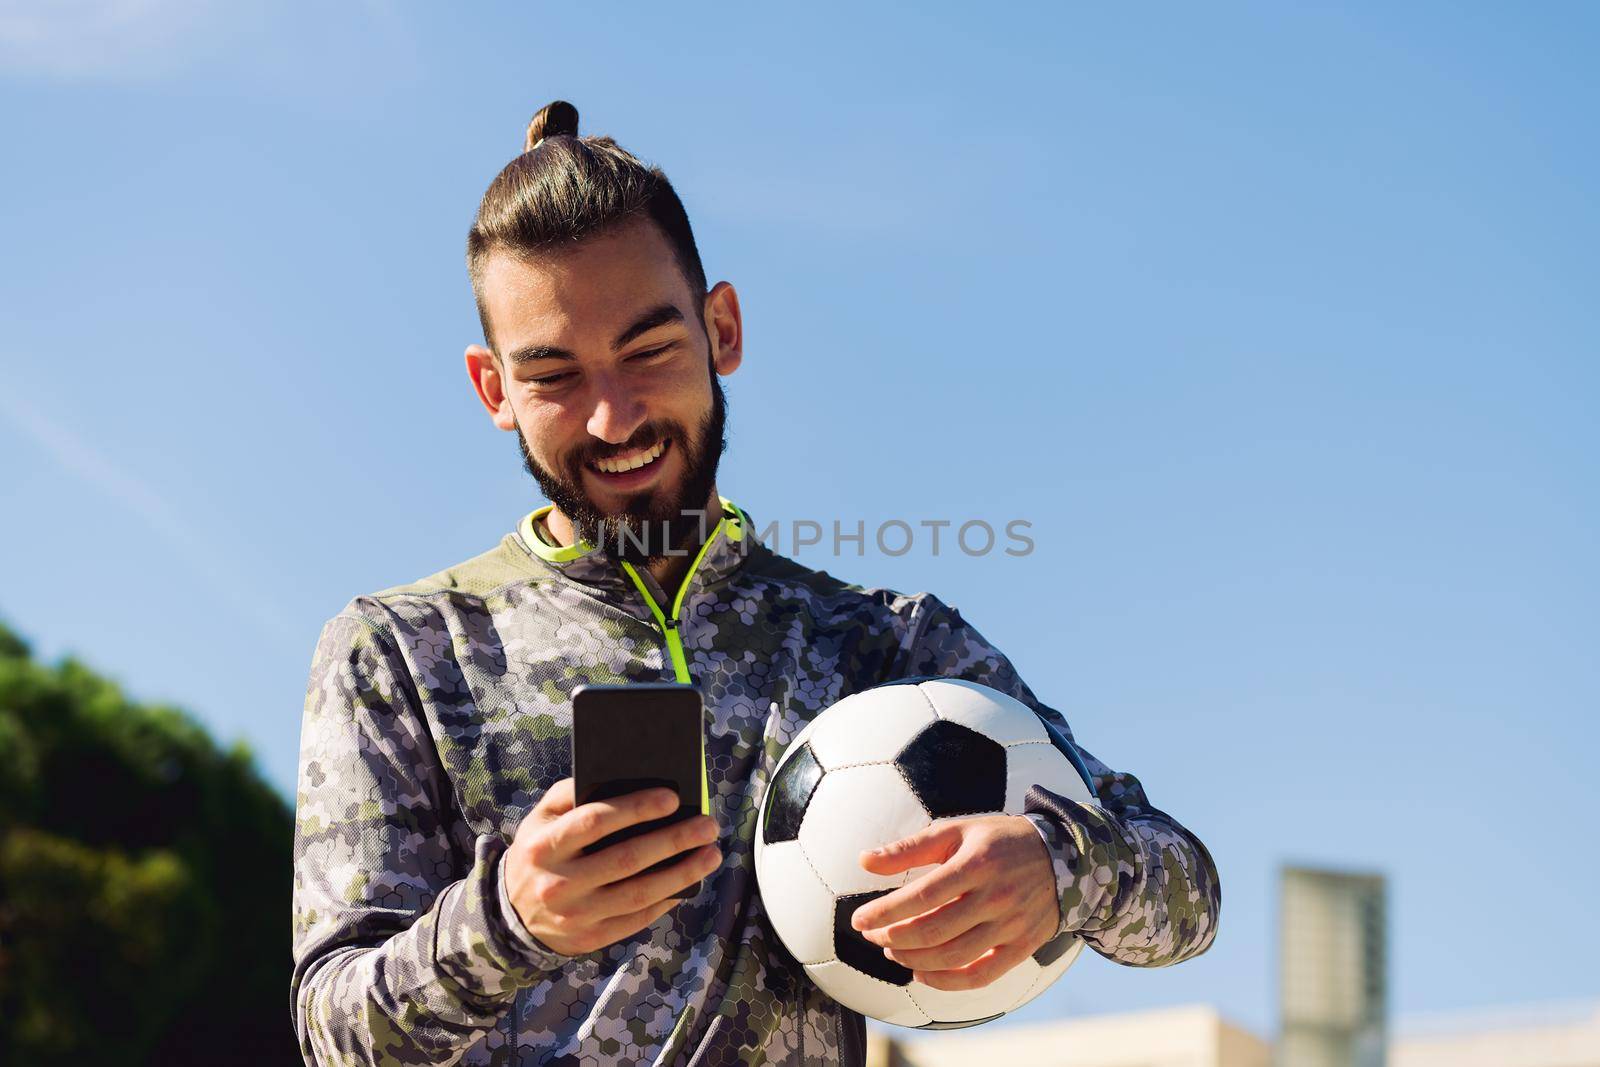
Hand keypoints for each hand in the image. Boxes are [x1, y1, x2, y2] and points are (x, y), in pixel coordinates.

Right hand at [503, 777, 721, 955]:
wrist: (512, 916)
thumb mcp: (539, 820)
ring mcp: (576, 915)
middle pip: (626, 858)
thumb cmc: (540, 853)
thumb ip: (570, 794)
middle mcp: (559, 883)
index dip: (635, 808)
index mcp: (544, 846)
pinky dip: (667, 898)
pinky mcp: (592, 938)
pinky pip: (638, 918)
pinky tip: (690, 881)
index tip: (672, 797)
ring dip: (682, 873)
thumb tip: (622, 780)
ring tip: (711, 853)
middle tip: (707, 825)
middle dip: (673, 840)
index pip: (594, 822)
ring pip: (639, 893)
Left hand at [850, 815, 1058, 990]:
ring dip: (913, 960)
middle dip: (893, 938)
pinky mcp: (1022, 947)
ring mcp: (1011, 925)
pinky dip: (946, 982)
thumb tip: (864, 861)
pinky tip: (922, 973)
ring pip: (953, 957)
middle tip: (872, 935)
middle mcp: (995, 897)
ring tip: (892, 951)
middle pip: (933, 931)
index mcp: (976, 864)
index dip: (885, 912)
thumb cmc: (998, 841)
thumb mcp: (956, 831)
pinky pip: (980, 976)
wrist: (1063, 857)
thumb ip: (909, 848)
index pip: (921, 896)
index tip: (859, 919)